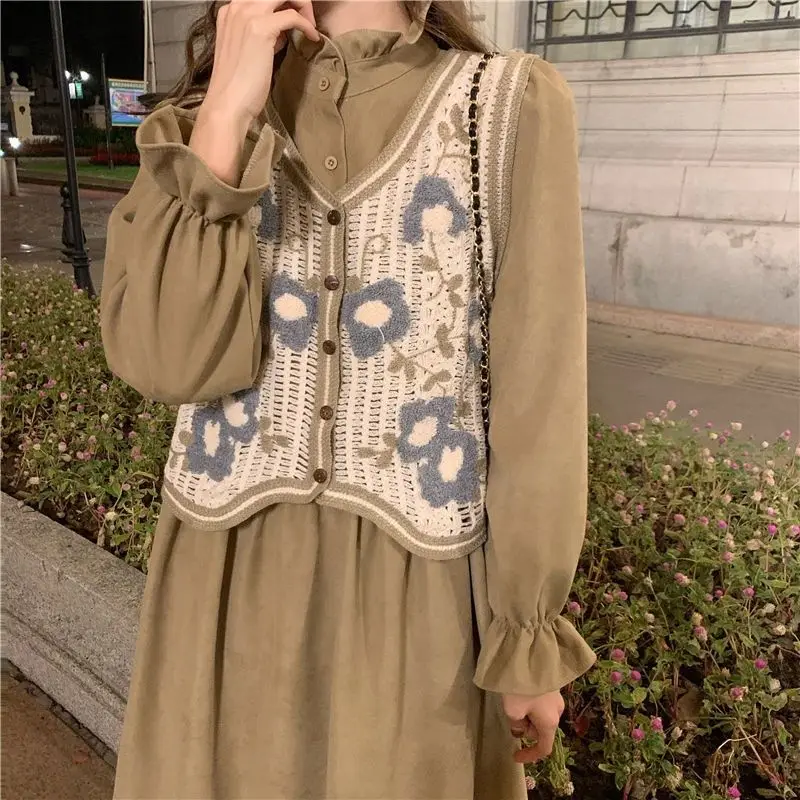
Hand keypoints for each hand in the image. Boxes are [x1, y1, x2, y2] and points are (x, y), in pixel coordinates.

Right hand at [203, 0, 318, 125]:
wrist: (228, 104)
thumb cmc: (238, 85)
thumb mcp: (247, 50)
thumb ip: (263, 34)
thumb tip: (283, 30)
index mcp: (230, 11)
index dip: (283, 4)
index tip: (295, 19)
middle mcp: (236, 7)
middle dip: (295, 1)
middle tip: (306, 20)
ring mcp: (247, 16)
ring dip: (303, 7)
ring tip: (310, 27)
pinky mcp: (261, 29)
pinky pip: (293, 16)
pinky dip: (307, 25)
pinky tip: (312, 37)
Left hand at [503, 691, 564, 763]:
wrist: (529, 656)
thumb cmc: (521, 688)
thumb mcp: (512, 711)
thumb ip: (516, 724)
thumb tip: (520, 726)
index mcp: (550, 723)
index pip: (544, 748)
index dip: (530, 756)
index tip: (514, 756)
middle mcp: (557, 711)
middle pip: (541, 730)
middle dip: (526, 728)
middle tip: (511, 714)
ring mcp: (556, 697)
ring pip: (541, 715)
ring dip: (528, 714)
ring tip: (514, 699)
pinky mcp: (552, 685)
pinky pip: (541, 702)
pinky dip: (531, 703)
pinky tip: (521, 691)